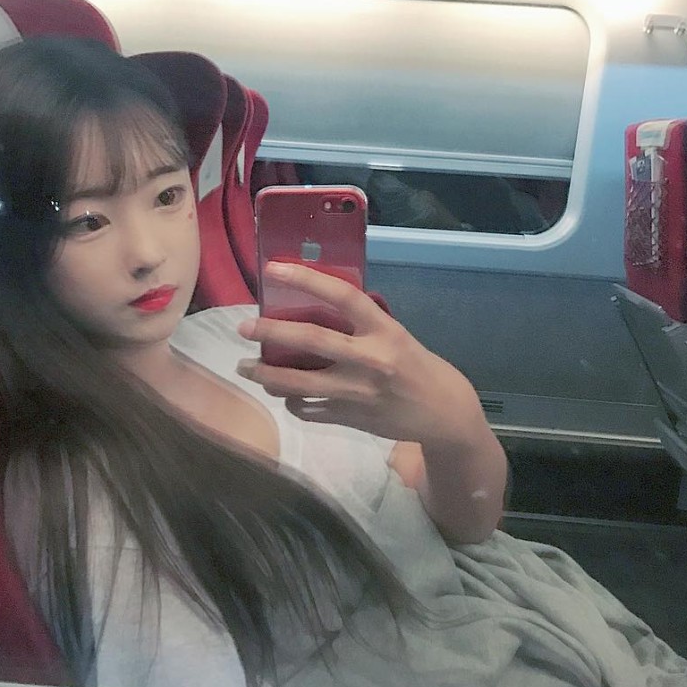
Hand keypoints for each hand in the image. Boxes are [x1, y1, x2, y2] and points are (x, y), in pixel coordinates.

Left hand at [236, 262, 481, 446]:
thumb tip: (313, 309)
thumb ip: (360, 325)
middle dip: (271, 332)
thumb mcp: (395, 336)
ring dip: (267, 376)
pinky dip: (291, 402)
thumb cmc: (416, 366)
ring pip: (300, 384)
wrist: (443, 414)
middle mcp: (370, 360)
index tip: (273, 268)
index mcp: (384, 331)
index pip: (343, 296)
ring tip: (246, 368)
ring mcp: (358, 393)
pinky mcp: (351, 419)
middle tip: (243, 327)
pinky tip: (283, 394)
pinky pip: (308, 410)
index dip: (306, 279)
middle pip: (311, 340)